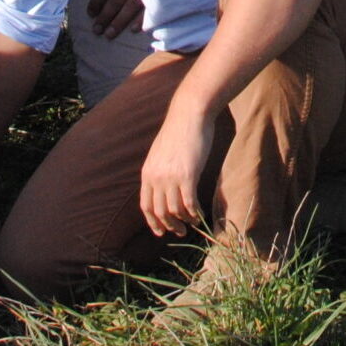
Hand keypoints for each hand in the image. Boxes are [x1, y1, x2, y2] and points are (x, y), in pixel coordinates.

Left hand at [86, 0, 144, 38]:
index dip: (96, 1)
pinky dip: (142, 19)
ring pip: (130, 7)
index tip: (90, 13)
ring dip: (119, 22)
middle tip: (96, 30)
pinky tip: (134, 30)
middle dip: (105, 16)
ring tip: (109, 35)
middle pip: (115, 0)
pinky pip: (151, 7)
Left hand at [139, 104, 214, 237]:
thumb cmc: (178, 130)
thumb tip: (163, 188)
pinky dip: (194, 213)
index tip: (161, 231)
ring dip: (184, 220)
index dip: (153, 222)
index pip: (146, 206)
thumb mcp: (160, 152)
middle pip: (160, 212)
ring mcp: (171, 177)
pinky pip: (189, 203)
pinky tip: (199, 214)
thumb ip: (159, 170)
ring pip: (175, 210)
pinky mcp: (188, 175)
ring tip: (192, 222)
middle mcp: (156, 177)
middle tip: (180, 231)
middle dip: (170, 225)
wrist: (190, 114)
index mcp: (147, 172)